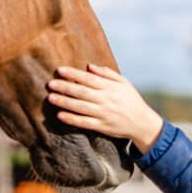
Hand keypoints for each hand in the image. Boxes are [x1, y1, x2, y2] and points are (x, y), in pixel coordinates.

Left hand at [46, 64, 163, 153]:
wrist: (141, 122)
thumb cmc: (131, 100)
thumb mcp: (123, 83)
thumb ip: (107, 74)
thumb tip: (89, 66)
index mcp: (109, 88)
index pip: (88, 79)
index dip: (73, 74)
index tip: (60, 70)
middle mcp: (105, 100)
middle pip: (81, 92)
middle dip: (65, 87)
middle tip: (50, 84)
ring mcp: (102, 114)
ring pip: (80, 107)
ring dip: (65, 102)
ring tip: (50, 98)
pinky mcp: (101, 126)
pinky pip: (84, 122)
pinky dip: (72, 119)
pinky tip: (60, 115)